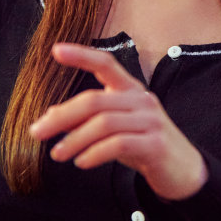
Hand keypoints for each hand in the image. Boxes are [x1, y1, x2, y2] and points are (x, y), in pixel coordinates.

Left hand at [29, 43, 207, 200]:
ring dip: (74, 140)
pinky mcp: (155, 144)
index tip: (56, 50)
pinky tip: (81, 162)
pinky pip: (119, 144)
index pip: (106, 64)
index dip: (82, 55)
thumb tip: (50, 117)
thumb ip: (86, 119)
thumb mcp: (114, 128)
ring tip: (57, 155)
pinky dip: (95, 154)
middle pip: (95, 100)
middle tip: (37, 132)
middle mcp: (141, 99)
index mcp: (130, 90)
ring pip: (104, 123)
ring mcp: (151, 121)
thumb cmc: (144, 144)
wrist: (183, 170)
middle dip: (62, 116)